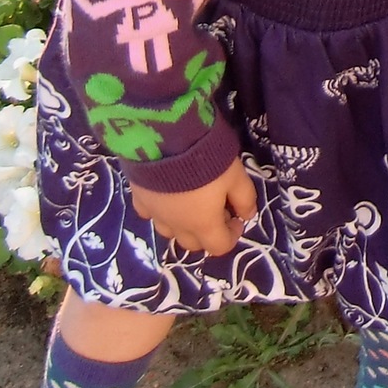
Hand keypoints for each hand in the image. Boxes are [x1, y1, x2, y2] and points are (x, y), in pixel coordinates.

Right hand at [131, 159, 257, 254]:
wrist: (165, 141)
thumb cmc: (207, 160)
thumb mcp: (236, 176)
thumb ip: (245, 198)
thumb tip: (248, 215)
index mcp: (203, 224)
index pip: (220, 246)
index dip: (232, 235)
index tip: (237, 218)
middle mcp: (178, 226)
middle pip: (193, 244)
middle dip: (208, 233)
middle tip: (216, 210)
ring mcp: (155, 214)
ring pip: (169, 233)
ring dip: (183, 225)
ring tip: (191, 204)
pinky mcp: (139, 199)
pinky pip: (149, 214)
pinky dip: (160, 211)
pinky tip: (165, 197)